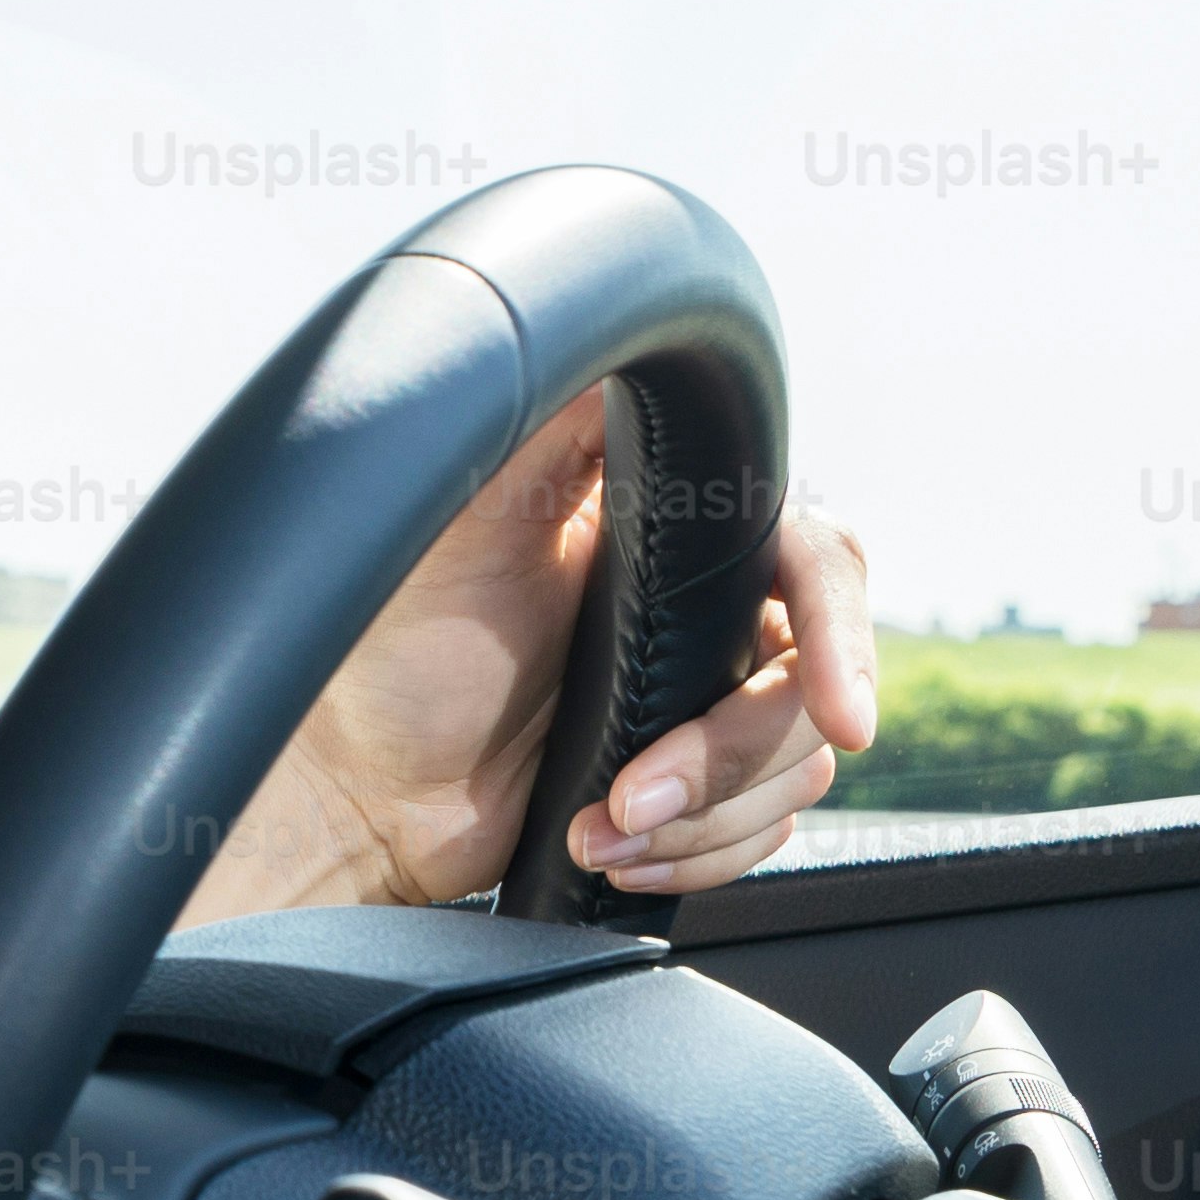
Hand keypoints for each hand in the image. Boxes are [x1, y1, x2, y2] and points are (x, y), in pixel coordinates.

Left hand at [189, 403, 880, 913]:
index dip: (843, 634)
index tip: (845, 717)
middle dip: (730, 759)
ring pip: (797, 768)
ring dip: (703, 819)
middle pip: (813, 681)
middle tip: (633, 793)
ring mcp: (702, 699)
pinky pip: (764, 828)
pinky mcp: (691, 785)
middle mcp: (708, 604)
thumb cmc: (389, 643)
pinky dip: (696, 854)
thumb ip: (558, 417)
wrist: (354, 786)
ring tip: (602, 824)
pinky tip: (612, 848)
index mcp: (678, 525)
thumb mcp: (468, 502)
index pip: (818, 558)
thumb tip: (630, 344)